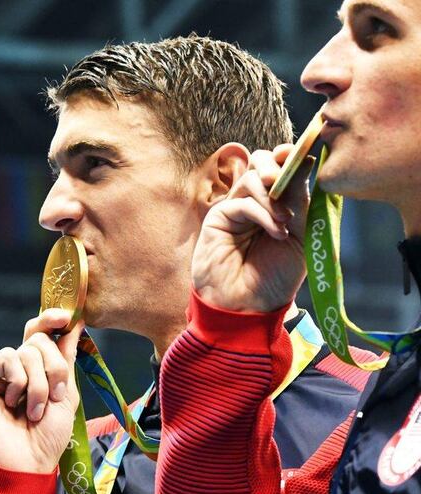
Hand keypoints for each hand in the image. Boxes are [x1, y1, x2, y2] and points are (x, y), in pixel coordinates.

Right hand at [0, 308, 82, 472]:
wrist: (27, 463)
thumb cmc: (47, 437)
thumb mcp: (66, 394)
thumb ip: (66, 358)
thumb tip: (75, 322)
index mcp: (34, 370)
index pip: (41, 334)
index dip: (52, 320)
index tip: (68, 316)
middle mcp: (13, 368)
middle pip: (38, 339)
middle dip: (55, 367)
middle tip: (56, 396)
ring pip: (25, 350)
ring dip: (39, 384)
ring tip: (33, 410)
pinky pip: (6, 358)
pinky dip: (18, 381)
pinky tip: (12, 403)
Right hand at [192, 144, 312, 311]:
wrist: (249, 307)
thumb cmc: (276, 277)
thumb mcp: (300, 236)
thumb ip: (301, 199)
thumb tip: (307, 160)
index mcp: (278, 203)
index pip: (282, 167)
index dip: (291, 156)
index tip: (306, 154)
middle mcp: (255, 201)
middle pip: (262, 161)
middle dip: (276, 165)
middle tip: (286, 182)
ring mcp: (235, 208)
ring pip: (252, 178)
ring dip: (273, 195)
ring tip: (286, 222)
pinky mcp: (218, 217)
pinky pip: (242, 202)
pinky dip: (263, 213)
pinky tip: (277, 232)